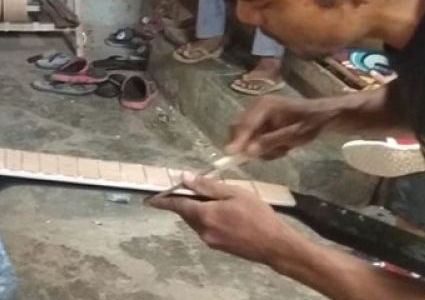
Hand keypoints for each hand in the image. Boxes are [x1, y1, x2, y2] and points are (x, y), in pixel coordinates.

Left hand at [147, 172, 298, 264]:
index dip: (164, 201)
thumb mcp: (234, 193)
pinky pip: (205, 228)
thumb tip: (184, 178)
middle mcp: (203, 231)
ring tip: (208, 196)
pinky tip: (218, 211)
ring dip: (195, 209)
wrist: (275, 245)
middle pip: (186, 213)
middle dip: (184, 201)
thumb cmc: (258, 215)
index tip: (150, 199)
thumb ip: (208, 186)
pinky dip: (205, 217)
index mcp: (205, 215)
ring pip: (195, 221)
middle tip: (186, 188)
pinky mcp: (219, 247)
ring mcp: (211, 241)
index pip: (178, 205)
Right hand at [227, 95, 336, 159]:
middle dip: (252, 145)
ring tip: (283, 149)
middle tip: (271, 153)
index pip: (245, 124)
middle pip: (240, 129)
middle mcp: (257, 107)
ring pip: (248, 137)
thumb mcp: (294, 135)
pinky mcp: (263, 122)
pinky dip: (266, 146)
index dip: (237, 140)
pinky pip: (256, 138)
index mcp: (264, 105)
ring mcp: (259, 115)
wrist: (324, 116)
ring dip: (263, 148)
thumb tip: (248, 151)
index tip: (229, 154)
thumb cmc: (311, 123)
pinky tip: (282, 146)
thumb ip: (270, 142)